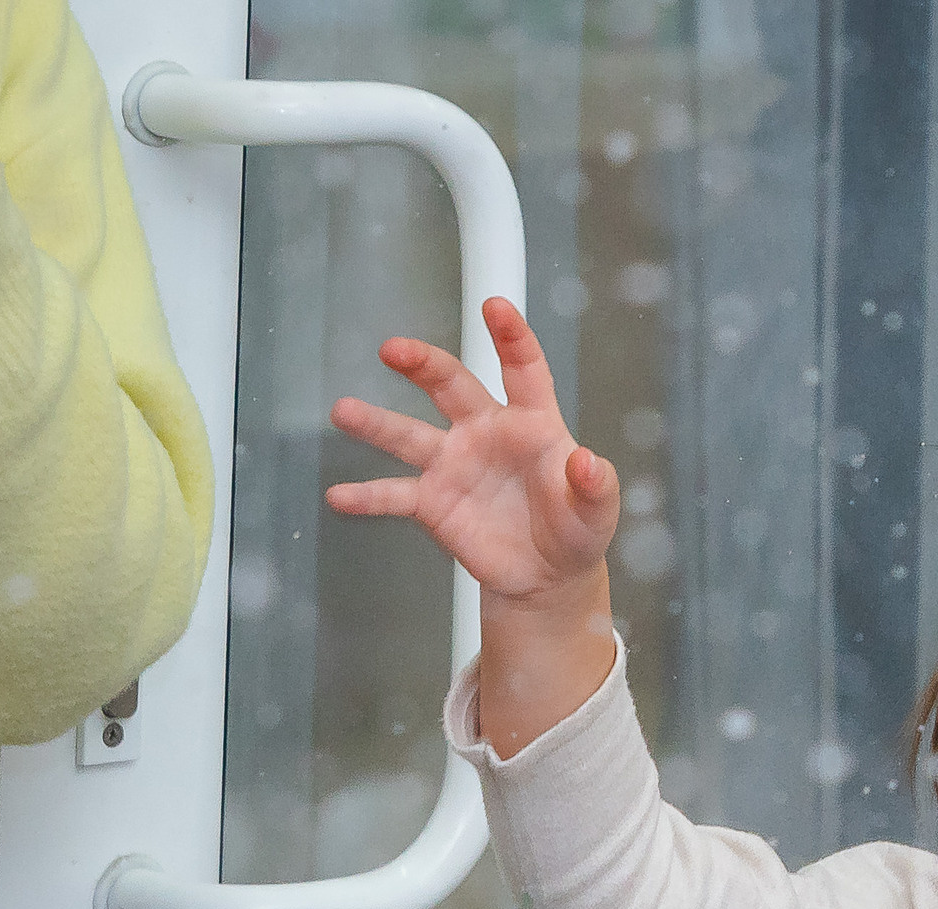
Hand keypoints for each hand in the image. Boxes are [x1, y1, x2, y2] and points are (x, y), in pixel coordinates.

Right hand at [326, 297, 618, 605]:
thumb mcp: (598, 510)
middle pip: (450, 386)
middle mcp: (484, 432)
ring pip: (408, 436)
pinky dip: (367, 497)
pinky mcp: (433, 503)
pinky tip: (339, 496)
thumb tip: (586, 462)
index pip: (522, 370)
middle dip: (423, 364)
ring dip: (375, 424)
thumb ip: (596, 485)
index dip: (510, 337)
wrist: (548, 574)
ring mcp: (453, 465)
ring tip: (344, 411)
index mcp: (531, 423)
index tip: (495, 305)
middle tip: (393, 349)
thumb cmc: (576, 528)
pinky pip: (394, 495)